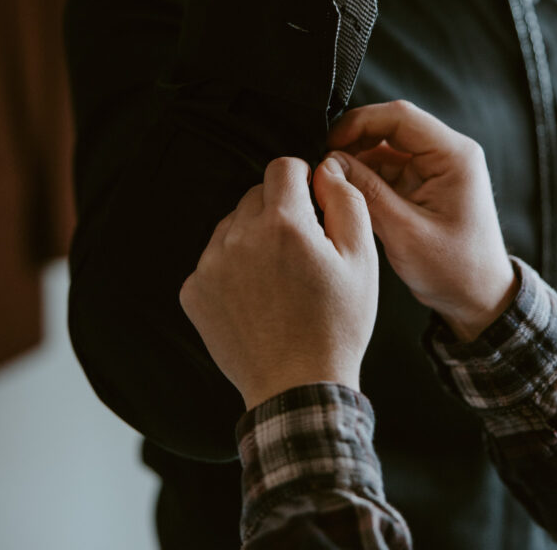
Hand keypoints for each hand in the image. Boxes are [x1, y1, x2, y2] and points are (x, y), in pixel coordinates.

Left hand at [179, 156, 377, 409]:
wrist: (298, 388)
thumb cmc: (335, 327)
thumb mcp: (362, 260)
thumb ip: (346, 202)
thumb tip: (326, 171)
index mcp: (283, 225)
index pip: (282, 167)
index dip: (302, 179)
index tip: (309, 201)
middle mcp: (240, 238)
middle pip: (255, 195)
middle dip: (278, 211)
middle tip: (299, 249)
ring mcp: (210, 265)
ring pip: (232, 225)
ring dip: (253, 238)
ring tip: (277, 278)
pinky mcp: (194, 291)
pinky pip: (213, 259)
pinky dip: (231, 268)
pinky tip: (255, 296)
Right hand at [327, 101, 518, 341]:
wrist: (479, 299)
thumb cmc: (454, 270)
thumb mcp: (404, 232)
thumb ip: (367, 193)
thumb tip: (330, 162)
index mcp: (454, 156)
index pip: (400, 117)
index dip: (360, 122)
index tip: (330, 141)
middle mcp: (448, 154)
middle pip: (391, 126)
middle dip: (355, 140)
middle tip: (325, 162)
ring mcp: (436, 168)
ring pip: (386, 146)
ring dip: (358, 159)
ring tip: (333, 180)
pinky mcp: (425, 183)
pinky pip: (389, 166)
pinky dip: (367, 175)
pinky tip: (348, 191)